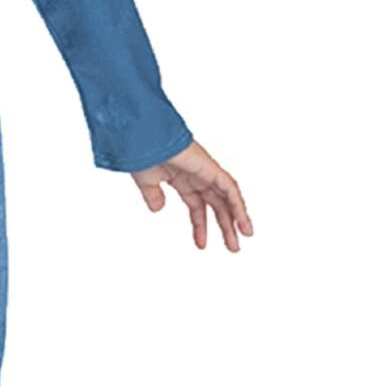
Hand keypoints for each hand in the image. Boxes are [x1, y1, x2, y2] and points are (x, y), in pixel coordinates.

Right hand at [133, 141, 252, 252]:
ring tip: (243, 238)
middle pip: (217, 204)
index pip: (197, 206)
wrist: (143, 139)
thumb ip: (153, 195)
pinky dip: (238, 204)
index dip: (200, 226)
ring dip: (236, 218)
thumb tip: (158, 209)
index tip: (201, 245)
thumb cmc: (142, 153)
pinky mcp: (211, 168)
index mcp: (182, 178)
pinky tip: (242, 221)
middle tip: (232, 247)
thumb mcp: (147, 182)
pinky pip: (230, 188)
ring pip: (227, 198)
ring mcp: (206, 171)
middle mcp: (197, 175)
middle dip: (224, 226)